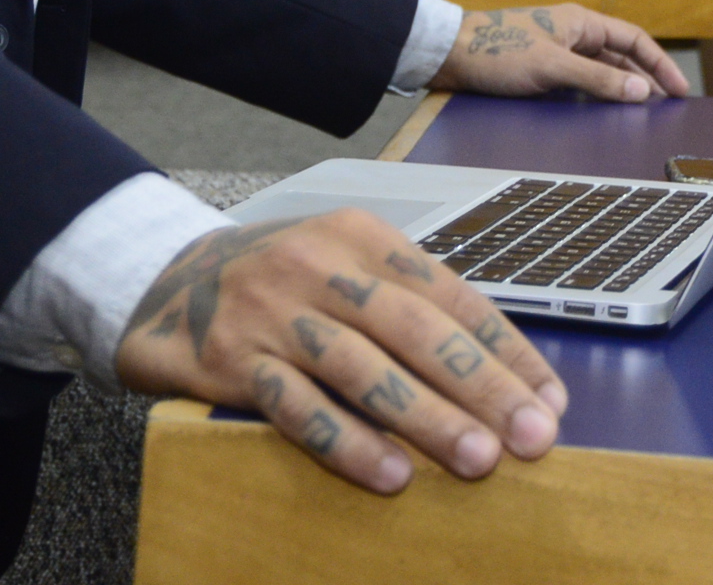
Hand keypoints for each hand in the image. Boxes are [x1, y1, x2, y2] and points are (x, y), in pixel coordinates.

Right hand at [113, 208, 564, 494]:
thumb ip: (407, 305)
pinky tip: (390, 474)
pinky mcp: (234, 360)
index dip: (505, 350)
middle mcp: (320, 265)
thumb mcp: (343, 267)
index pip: (451, 295)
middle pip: (417, 330)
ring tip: (478, 460)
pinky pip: (299, 408)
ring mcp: (274, 312)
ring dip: (428, 419)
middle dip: (482, 387)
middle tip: (531, 437)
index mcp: (362, 236)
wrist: (163, 283)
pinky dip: (348, 443)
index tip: (548, 400)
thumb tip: (500, 375)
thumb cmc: (280, 284)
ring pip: (365, 370)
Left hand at [436, 3, 690, 103]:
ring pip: (600, 72)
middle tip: (665, 108)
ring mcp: (557, 54)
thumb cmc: (497, 51)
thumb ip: (598, 79)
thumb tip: (641, 91)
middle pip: (621, 57)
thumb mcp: (552, 67)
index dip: (660, 64)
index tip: (678, 90)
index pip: (634, 39)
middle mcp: (573, 35)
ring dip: (620, 90)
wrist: (448, 56)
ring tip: (640, 115)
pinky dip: (595, 98)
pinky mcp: (541, 72)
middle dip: (645, 80)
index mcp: (581, 22)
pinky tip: (601, 116)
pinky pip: (579, 84)